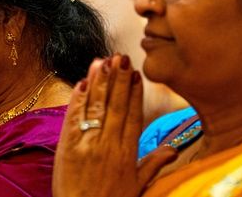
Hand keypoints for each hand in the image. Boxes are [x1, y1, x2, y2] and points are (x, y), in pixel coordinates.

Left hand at [52, 55, 176, 196]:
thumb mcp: (137, 186)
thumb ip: (153, 164)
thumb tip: (174, 150)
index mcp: (127, 153)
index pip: (133, 116)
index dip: (135, 94)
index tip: (137, 74)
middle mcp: (109, 145)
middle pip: (115, 106)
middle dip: (118, 80)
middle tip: (121, 57)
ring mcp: (88, 144)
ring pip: (96, 107)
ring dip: (99, 82)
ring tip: (103, 60)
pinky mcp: (68, 146)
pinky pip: (74, 117)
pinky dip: (78, 99)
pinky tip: (83, 82)